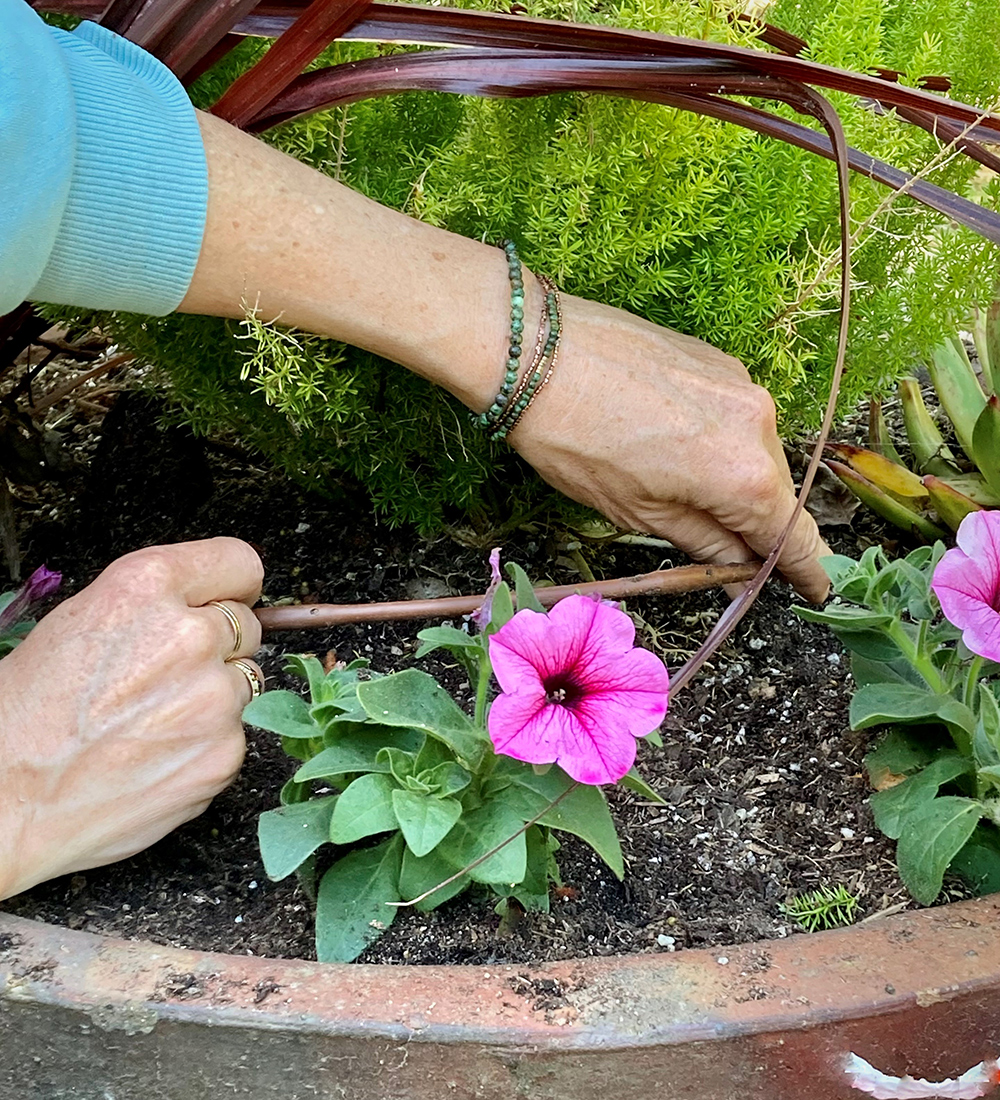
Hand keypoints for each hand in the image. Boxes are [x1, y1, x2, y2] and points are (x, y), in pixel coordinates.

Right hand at [0, 537, 262, 898]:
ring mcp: (214, 698)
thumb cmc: (28, 714)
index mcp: (146, 586)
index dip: (230, 587)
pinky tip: (158, 754)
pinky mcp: (225, 752)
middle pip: (246, 625)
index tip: (224, 600)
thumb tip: (205, 605)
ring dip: (215, 696)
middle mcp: (190, 635)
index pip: (239, 563)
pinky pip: (238, 733)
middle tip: (168, 675)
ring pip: (245, 681)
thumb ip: (156, 604)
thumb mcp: (81, 621)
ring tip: (154, 719)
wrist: (9, 801)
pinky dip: (209, 744)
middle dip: (218, 646)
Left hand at [511, 293, 830, 601]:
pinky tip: (668, 442)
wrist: (536, 352)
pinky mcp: (719, 359)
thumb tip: (739, 565)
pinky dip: (716, 439)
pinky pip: (734, 416)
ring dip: (731, 478)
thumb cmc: (575, 440)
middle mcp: (759, 425)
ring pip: (754, 452)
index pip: (795, 536)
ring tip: (671, 483)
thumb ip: (703, 542)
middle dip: (754, 524)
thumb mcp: (637, 512)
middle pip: (775, 493)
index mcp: (744, 476)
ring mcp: (741, 384)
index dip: (807, 569)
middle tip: (720, 548)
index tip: (819, 588)